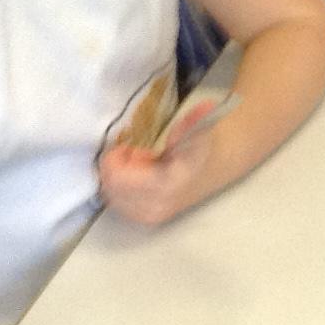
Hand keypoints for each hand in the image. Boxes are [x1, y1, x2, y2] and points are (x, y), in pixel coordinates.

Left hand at [97, 104, 229, 226]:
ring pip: (112, 196)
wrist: (213, 170)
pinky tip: (140, 177)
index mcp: (167, 186)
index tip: (130, 145)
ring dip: (120, 177)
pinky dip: (123, 188)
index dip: (116, 158)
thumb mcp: (197, 131)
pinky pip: (119, 204)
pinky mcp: (148, 220)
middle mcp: (157, 207)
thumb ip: (194, 120)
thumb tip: (206, 105)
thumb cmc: (202, 149)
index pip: (117, 178)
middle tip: (138, 154)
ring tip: (141, 165)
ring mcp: (151, 216)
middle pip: (110, 188)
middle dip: (118, 167)